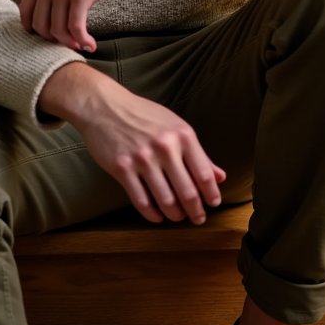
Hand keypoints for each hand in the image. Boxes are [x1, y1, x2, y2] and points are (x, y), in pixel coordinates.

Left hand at [19, 0, 138, 51]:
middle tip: (69, 41)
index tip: (50, 36)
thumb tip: (52, 15)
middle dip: (53, 39)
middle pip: (39, 25)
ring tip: (81, 44)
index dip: (35, 30)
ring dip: (70, 42)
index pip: (25, 12)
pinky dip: (83, 41)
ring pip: (57, 30)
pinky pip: (75, 28)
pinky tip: (91, 44)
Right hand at [39, 63, 225, 224]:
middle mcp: (164, 147)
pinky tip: (157, 216)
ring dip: (175, 215)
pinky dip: (152, 214)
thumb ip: (197, 153)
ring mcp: (142, 159)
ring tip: (178, 217)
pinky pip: (142, 201)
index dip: (211, 195)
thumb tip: (220, 177)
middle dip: (196, 211)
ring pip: (166, 201)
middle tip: (198, 219)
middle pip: (187, 192)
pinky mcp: (122, 168)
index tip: (213, 205)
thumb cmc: (143, 115)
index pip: (204, 174)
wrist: (105, 105)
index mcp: (182, 135)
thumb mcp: (174, 126)